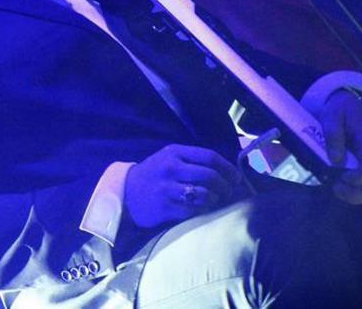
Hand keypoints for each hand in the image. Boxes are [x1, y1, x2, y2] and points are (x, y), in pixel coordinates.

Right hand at [123, 144, 239, 228]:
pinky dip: (203, 210)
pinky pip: (193, 209)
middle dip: (225, 186)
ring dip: (215, 199)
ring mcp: (167, 188)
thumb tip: (225, 170)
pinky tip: (203, 209)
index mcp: (174, 152)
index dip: (228, 168)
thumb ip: (192, 160)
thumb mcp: (168, 158)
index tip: (236, 178)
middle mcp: (171, 168)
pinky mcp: (164, 207)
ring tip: (215, 200)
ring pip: (204, 194)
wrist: (125, 192)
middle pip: (210, 175)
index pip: (209, 156)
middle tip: (228, 192)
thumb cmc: (153, 175)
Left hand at [320, 89, 361, 204]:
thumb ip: (333, 134)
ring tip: (335, 189)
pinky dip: (351, 192)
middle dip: (357, 193)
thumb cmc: (340, 109)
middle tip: (336, 188)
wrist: (346, 106)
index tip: (342, 177)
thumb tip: (336, 160)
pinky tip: (336, 185)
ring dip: (354, 196)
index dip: (358, 176)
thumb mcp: (332, 114)